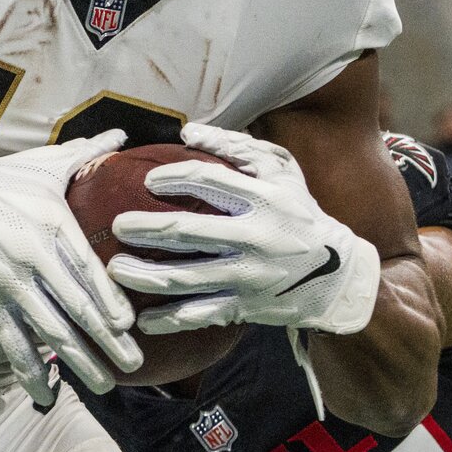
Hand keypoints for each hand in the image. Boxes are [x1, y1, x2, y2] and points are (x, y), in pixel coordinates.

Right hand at [0, 132, 140, 403]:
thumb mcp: (41, 165)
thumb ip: (86, 153)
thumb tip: (122, 135)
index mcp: (50, 224)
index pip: (87, 269)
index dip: (109, 300)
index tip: (130, 324)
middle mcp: (32, 259)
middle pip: (75, 308)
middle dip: (106, 341)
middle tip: (133, 364)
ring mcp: (8, 285)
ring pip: (48, 331)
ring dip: (77, 361)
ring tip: (104, 383)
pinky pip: (11, 342)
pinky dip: (28, 370)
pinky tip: (46, 393)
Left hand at [106, 123, 380, 336]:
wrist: (335, 275)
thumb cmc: (299, 212)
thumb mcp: (282, 170)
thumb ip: (237, 147)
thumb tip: (189, 131)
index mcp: (264, 198)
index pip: (207, 180)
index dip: (172, 177)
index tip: (148, 181)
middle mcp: (255, 237)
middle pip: (187, 231)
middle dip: (145, 228)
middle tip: (117, 226)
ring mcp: (247, 276)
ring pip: (184, 277)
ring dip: (144, 275)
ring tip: (116, 269)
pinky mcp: (244, 307)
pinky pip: (198, 315)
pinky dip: (168, 320)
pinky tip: (142, 320)